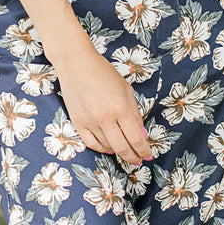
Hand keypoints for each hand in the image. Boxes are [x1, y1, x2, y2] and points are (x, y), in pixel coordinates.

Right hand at [54, 41, 153, 166]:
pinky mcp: (78, 123)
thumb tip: (140, 133)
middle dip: (133, 157)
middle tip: (138, 160)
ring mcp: (90, 122)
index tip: (147, 155)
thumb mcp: (126, 89)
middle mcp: (106, 118)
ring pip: (107, 147)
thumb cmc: (103, 72)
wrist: (76, 64)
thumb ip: (135, 113)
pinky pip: (91, 144)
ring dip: (118, 151)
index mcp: (121, 108)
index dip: (144, 150)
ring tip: (125, 150)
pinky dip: (101, 148)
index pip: (136, 138)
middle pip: (122, 148)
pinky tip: (108, 148)